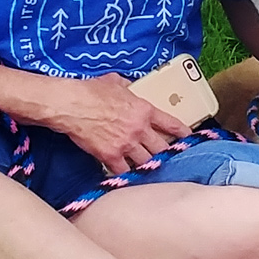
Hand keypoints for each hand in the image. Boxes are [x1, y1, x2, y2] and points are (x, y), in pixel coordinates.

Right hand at [43, 74, 192, 174]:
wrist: (71, 104)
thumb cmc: (89, 91)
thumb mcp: (115, 82)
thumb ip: (127, 87)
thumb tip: (128, 87)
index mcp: (143, 109)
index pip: (171, 123)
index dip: (183, 133)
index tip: (188, 138)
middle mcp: (139, 128)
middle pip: (162, 148)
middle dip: (165, 154)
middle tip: (166, 159)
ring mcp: (126, 144)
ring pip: (146, 163)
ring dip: (147, 166)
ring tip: (148, 170)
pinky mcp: (110, 156)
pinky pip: (124, 171)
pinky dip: (125, 174)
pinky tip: (126, 176)